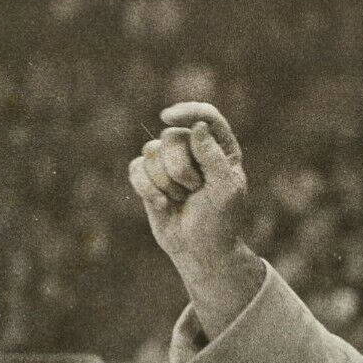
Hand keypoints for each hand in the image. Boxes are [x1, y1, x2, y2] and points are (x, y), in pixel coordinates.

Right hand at [128, 102, 264, 338]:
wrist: (201, 250)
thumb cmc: (220, 222)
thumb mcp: (226, 190)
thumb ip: (214, 157)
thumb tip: (197, 127)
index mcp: (221, 148)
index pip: (206, 117)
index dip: (188, 111)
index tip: (169, 118)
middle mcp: (194, 149)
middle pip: (172, 137)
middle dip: (180, 169)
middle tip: (195, 192)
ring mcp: (170, 161)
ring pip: (151, 152)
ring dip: (165, 182)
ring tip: (181, 200)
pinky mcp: (149, 176)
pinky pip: (136, 168)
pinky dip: (147, 189)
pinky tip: (163, 205)